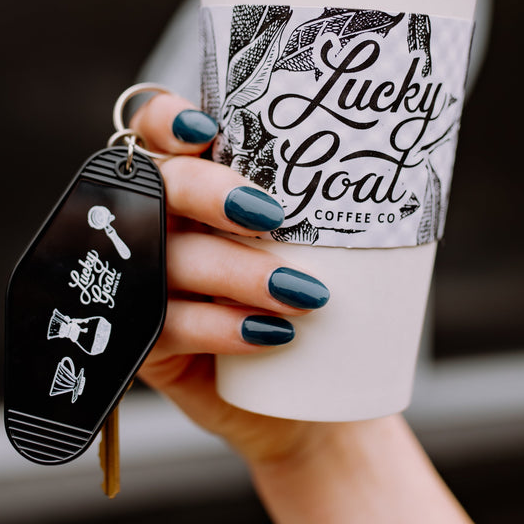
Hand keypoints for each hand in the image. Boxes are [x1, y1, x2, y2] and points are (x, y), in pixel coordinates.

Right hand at [131, 92, 329, 465]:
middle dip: (208, 192)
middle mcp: (159, 225)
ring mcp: (144, 283)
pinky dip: (221, 326)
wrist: (307, 402)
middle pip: (158, 187)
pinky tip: (268, 334)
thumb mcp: (319, 251)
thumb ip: (318, 207)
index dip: (166, 121)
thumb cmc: (313, 310)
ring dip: (235, 270)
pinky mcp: (145, 342)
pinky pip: (168, 325)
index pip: (154, 129)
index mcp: (194, 185)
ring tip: (301, 294)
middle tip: (268, 215)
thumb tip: (379, 164)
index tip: (208, 131)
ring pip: (167, 259)